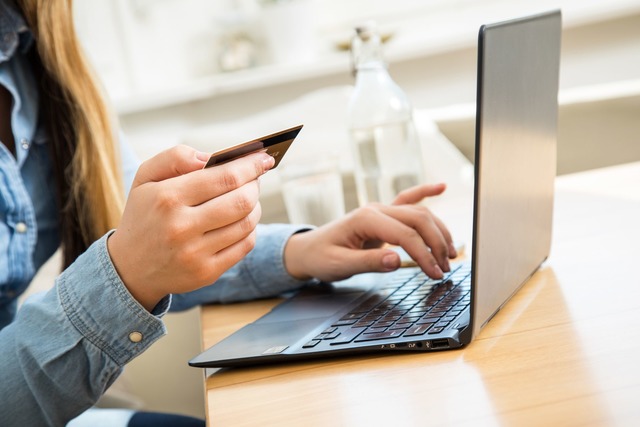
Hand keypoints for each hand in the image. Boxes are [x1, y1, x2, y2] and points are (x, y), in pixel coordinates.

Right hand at [108, 145, 274, 310]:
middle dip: (255, 185)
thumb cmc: (144, 215)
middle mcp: (181, 227)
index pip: (224, 177)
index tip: (264, 157)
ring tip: (248, 197)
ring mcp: (195, 253)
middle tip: (255, 178)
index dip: (251, 165)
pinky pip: (245, 245)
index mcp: (167, 198)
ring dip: (255, 206)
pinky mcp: (207, 273)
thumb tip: (210, 158)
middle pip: (241, 201)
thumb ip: (175, 157)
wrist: (129, 268)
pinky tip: (241, 220)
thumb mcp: (145, 178)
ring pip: (247, 223)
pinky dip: (250, 228)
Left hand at [283, 183, 455, 281]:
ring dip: (437, 231)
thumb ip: (368, 262)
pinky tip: (441, 187)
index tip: (435, 274)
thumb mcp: (340, 265)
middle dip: (436, 244)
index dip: (424, 255)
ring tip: (450, 254)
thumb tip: (397, 261)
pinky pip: (407, 199)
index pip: (405, 235)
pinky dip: (425, 192)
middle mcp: (376, 209)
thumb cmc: (321, 258)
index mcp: (365, 219)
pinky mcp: (383, 216)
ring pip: (418, 213)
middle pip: (418, 220)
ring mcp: (380, 209)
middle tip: (445, 268)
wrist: (308, 250)